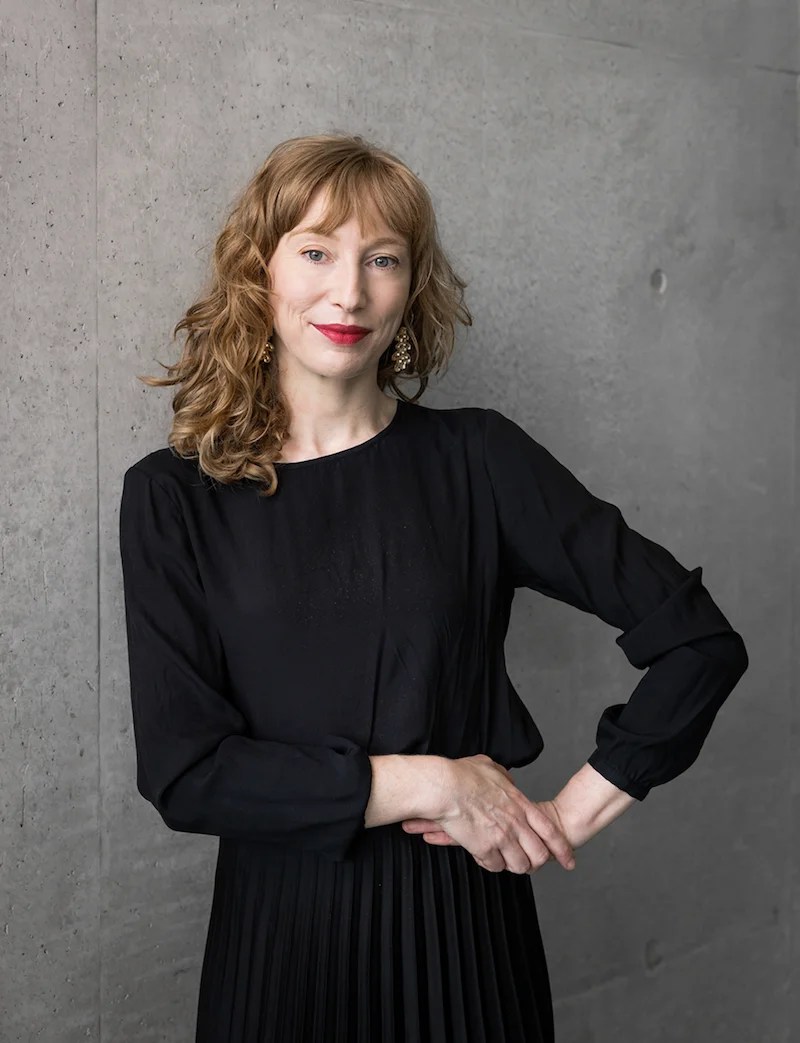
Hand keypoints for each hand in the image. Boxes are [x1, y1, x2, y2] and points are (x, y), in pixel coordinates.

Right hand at [401, 754, 575, 874]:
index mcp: (520, 803)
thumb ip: (504, 777)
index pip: (550, 831)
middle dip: (536, 862)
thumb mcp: (491, 768)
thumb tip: (507, 780)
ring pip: (519, 864)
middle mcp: (515, 822)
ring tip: (504, 859)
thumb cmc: (462, 775)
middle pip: (539, 854)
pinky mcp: (484, 848)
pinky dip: (491, 864)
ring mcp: (501, 836)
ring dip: (513, 864)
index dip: (561, 849)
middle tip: (529, 863)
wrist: (444, 787)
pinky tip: (484, 855)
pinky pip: (495, 866)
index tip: (568, 860)